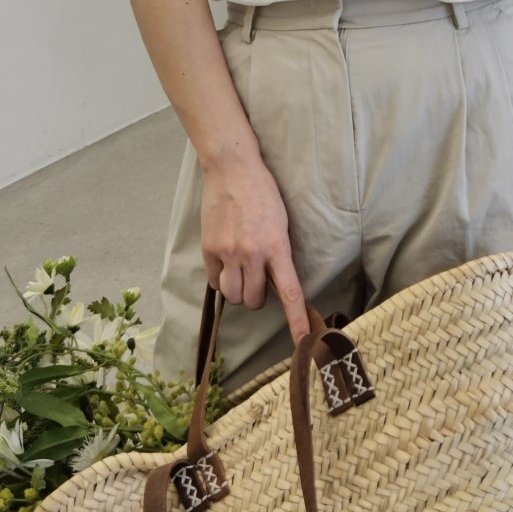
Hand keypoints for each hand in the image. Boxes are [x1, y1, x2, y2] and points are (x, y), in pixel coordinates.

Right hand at [199, 156, 312, 346]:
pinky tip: (227, 262)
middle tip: (259, 276)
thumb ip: (278, 253)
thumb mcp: (281, 223)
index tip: (303, 342)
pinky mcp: (209, 249)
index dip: (297, 320)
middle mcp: (251, 254)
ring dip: (239, 291)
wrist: (232, 169)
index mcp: (276, 247)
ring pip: (233, 296)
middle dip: (257, 296)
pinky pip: (215, 282)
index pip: (289, 293)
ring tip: (242, 270)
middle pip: (253, 301)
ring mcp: (227, 253)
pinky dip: (222, 279)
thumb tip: (274, 281)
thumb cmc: (263, 193)